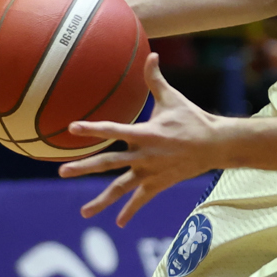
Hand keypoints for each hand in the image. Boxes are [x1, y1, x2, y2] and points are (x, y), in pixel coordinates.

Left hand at [64, 55, 207, 225]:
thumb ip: (155, 79)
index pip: (113, 130)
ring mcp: (150, 172)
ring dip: (101, 201)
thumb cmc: (192, 118)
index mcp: (144, 133)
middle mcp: (144, 156)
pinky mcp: (158, 184)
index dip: (92, 129)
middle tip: (61, 172)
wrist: (215, 145)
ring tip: (84, 212)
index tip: (72, 128)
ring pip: (121, 188)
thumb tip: (151, 53)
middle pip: (108, 164)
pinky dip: (130, 211)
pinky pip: (141, 200)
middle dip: (84, 168)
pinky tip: (119, 223)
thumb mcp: (172, 98)